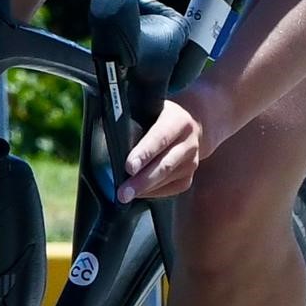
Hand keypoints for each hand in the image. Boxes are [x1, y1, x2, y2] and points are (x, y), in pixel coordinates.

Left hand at [118, 85, 219, 202]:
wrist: (194, 124)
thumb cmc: (161, 116)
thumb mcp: (152, 109)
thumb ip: (135, 120)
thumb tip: (110, 137)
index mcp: (178, 120)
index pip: (161, 138)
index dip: (145, 153)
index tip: (129, 167)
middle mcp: (189, 142)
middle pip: (164, 164)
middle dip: (142, 180)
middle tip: (123, 192)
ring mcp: (192, 161)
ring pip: (167, 178)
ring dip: (145, 189)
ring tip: (125, 196)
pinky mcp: (189, 176)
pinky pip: (170, 189)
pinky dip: (153, 192)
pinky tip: (139, 193)